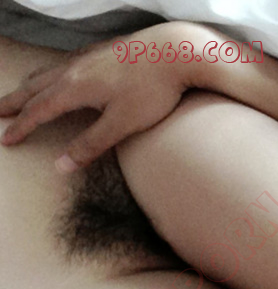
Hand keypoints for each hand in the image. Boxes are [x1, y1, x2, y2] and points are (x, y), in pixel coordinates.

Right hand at [0, 22, 201, 172]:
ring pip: (50, 71)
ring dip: (31, 84)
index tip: (6, 139)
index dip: (21, 127)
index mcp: (75, 88)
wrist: (177, 51)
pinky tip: (62, 73)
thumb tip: (59, 166)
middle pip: (36, 87)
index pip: (39, 111)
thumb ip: (90, 145)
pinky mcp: (105, 50)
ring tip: (22, 92)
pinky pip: (68, 62)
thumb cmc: (153, 90)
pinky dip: (53, 72)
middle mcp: (76, 68)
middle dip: (15, 102)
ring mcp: (90, 56)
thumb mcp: (122, 124)